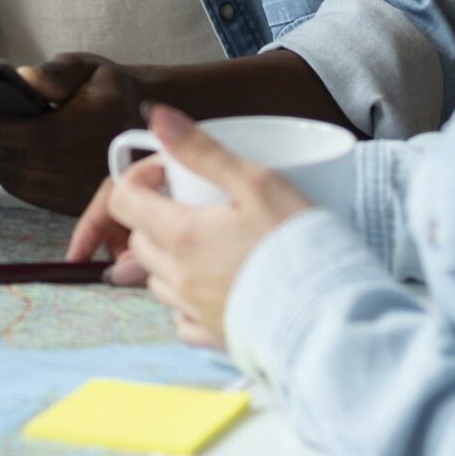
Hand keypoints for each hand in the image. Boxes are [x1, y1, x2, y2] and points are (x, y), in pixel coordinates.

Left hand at [0, 53, 140, 213]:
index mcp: (90, 128)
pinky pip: (17, 187)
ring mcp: (70, 189)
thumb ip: (60, 72)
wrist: (139, 130)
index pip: (36, 134)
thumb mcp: (92, 68)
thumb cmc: (108, 92)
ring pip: (9, 176)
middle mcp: (79, 165)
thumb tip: (26, 78)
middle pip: (12, 159)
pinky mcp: (62, 202)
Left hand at [98, 104, 310, 348]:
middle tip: (195, 205)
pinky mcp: (214, 337)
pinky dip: (188, 302)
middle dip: (155, 216)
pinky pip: (183, 319)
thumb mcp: (256, 182)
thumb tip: (157, 118)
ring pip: (157, 279)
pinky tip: (216, 287)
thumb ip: (202, 150)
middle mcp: (177, 276)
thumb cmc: (298, 247)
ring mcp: (193, 311)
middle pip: (140, 239)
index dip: (139, 179)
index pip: (124, 200)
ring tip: (210, 244)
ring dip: (171, 258)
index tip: (168, 174)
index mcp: (180, 235)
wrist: (330, 318)